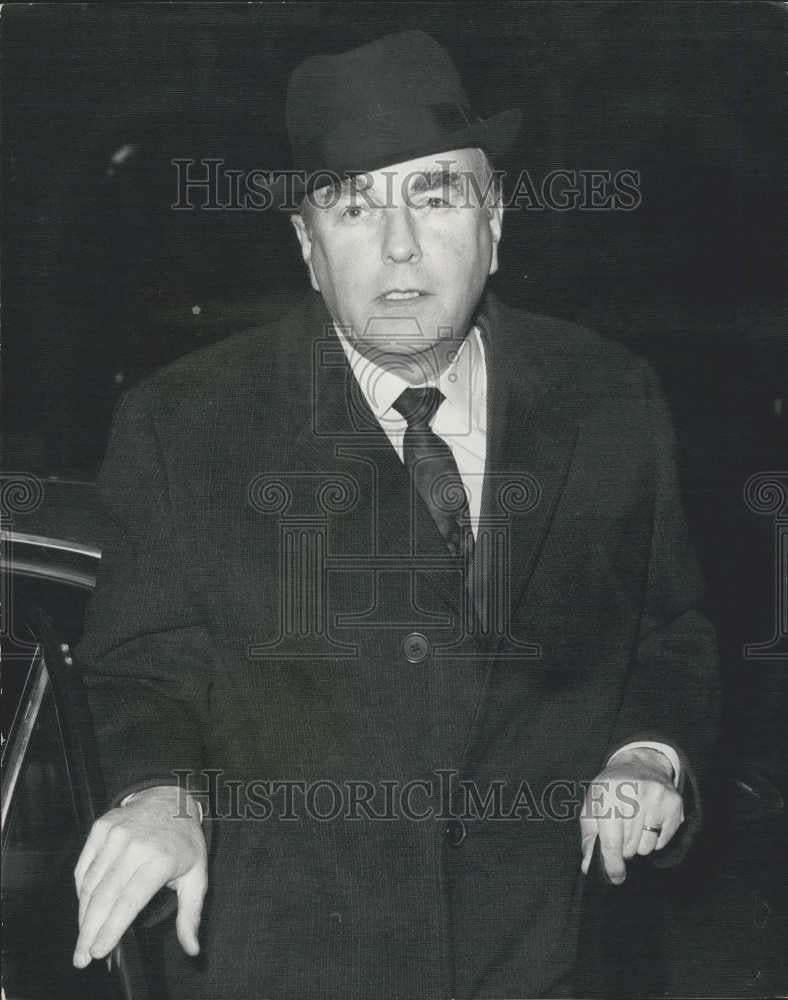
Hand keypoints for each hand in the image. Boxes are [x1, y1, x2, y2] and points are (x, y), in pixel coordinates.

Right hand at [73, 785, 206, 967]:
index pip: (130, 901)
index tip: (98, 951)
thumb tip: (192, 949)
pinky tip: (85, 908)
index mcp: (161, 859)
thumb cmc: (184, 843)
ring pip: (90, 884)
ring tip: (82, 938)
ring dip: (83, 915)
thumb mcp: (197, 876)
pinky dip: (81, 891)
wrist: (171, 799)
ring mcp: (116, 834)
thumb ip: (191, 914)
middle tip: (82, 958)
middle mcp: (136, 845)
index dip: (112, 928)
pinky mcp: (101, 827)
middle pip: (105, 897)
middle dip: (89, 931)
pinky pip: (84, 867)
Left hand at [579, 747, 683, 883]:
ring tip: (635, 823)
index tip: (615, 877)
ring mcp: (656, 797)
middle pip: (629, 848)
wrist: (640, 764)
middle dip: (623, 848)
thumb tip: (588, 866)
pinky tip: (648, 820)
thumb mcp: (592, 806)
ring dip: (638, 843)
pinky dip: (654, 838)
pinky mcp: (674, 804)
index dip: (612, 864)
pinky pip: (662, 841)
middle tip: (621, 832)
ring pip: (646, 847)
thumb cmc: (610, 790)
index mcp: (606, 793)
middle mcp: (633, 793)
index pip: (611, 842)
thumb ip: (589, 837)